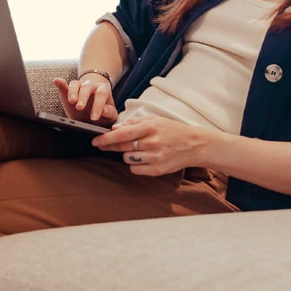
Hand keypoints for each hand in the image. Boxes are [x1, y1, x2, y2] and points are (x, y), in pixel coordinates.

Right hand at [53, 76, 117, 126]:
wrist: (93, 110)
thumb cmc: (103, 113)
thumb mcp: (110, 116)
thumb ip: (110, 113)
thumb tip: (104, 110)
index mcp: (103, 90)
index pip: (101, 95)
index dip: (98, 105)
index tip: (94, 118)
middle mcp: (91, 86)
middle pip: (87, 88)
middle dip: (83, 97)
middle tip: (80, 108)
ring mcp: (80, 87)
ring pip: (75, 85)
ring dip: (72, 92)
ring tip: (71, 101)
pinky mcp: (69, 90)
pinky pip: (65, 85)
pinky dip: (60, 83)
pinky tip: (56, 81)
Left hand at [93, 116, 218, 175]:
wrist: (195, 145)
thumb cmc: (173, 131)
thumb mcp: (155, 120)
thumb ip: (134, 124)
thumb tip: (114, 129)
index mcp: (150, 127)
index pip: (122, 134)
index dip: (106, 138)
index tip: (95, 140)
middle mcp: (152, 142)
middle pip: (122, 147)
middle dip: (110, 146)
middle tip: (102, 145)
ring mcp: (155, 157)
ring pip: (127, 158)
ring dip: (128, 154)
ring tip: (140, 149)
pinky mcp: (158, 170)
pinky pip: (135, 169)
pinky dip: (136, 164)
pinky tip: (145, 158)